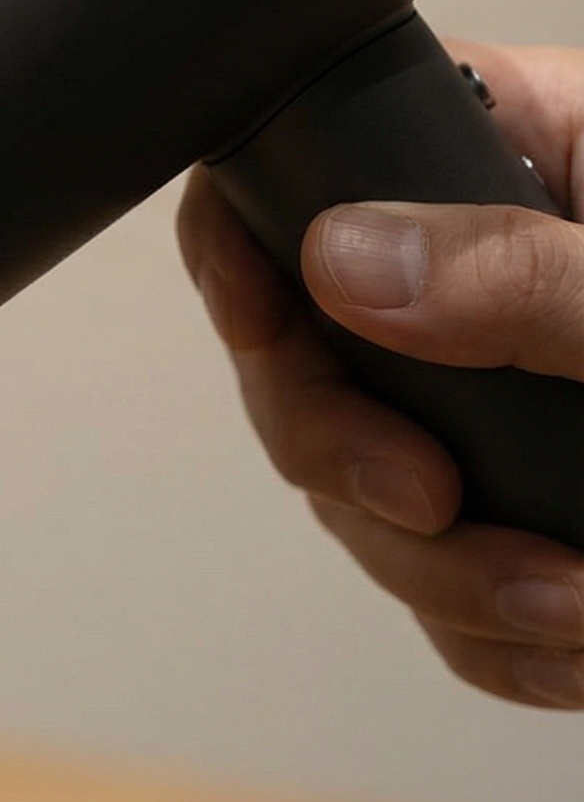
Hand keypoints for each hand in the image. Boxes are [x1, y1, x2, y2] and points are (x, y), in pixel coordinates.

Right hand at [177, 40, 583, 711]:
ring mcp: (507, 401)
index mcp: (528, 157)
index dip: (250, 247)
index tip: (270, 326)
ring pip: (369, 498)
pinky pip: (449, 591)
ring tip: (580, 613)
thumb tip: (341, 259)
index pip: (307, 158)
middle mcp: (495, 273)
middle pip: (307, 365)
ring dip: (452, 584)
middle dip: (365, 473)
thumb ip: (530, 272)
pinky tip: (578, 644)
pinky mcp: (539, 507)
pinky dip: (499, 641)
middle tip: (449, 513)